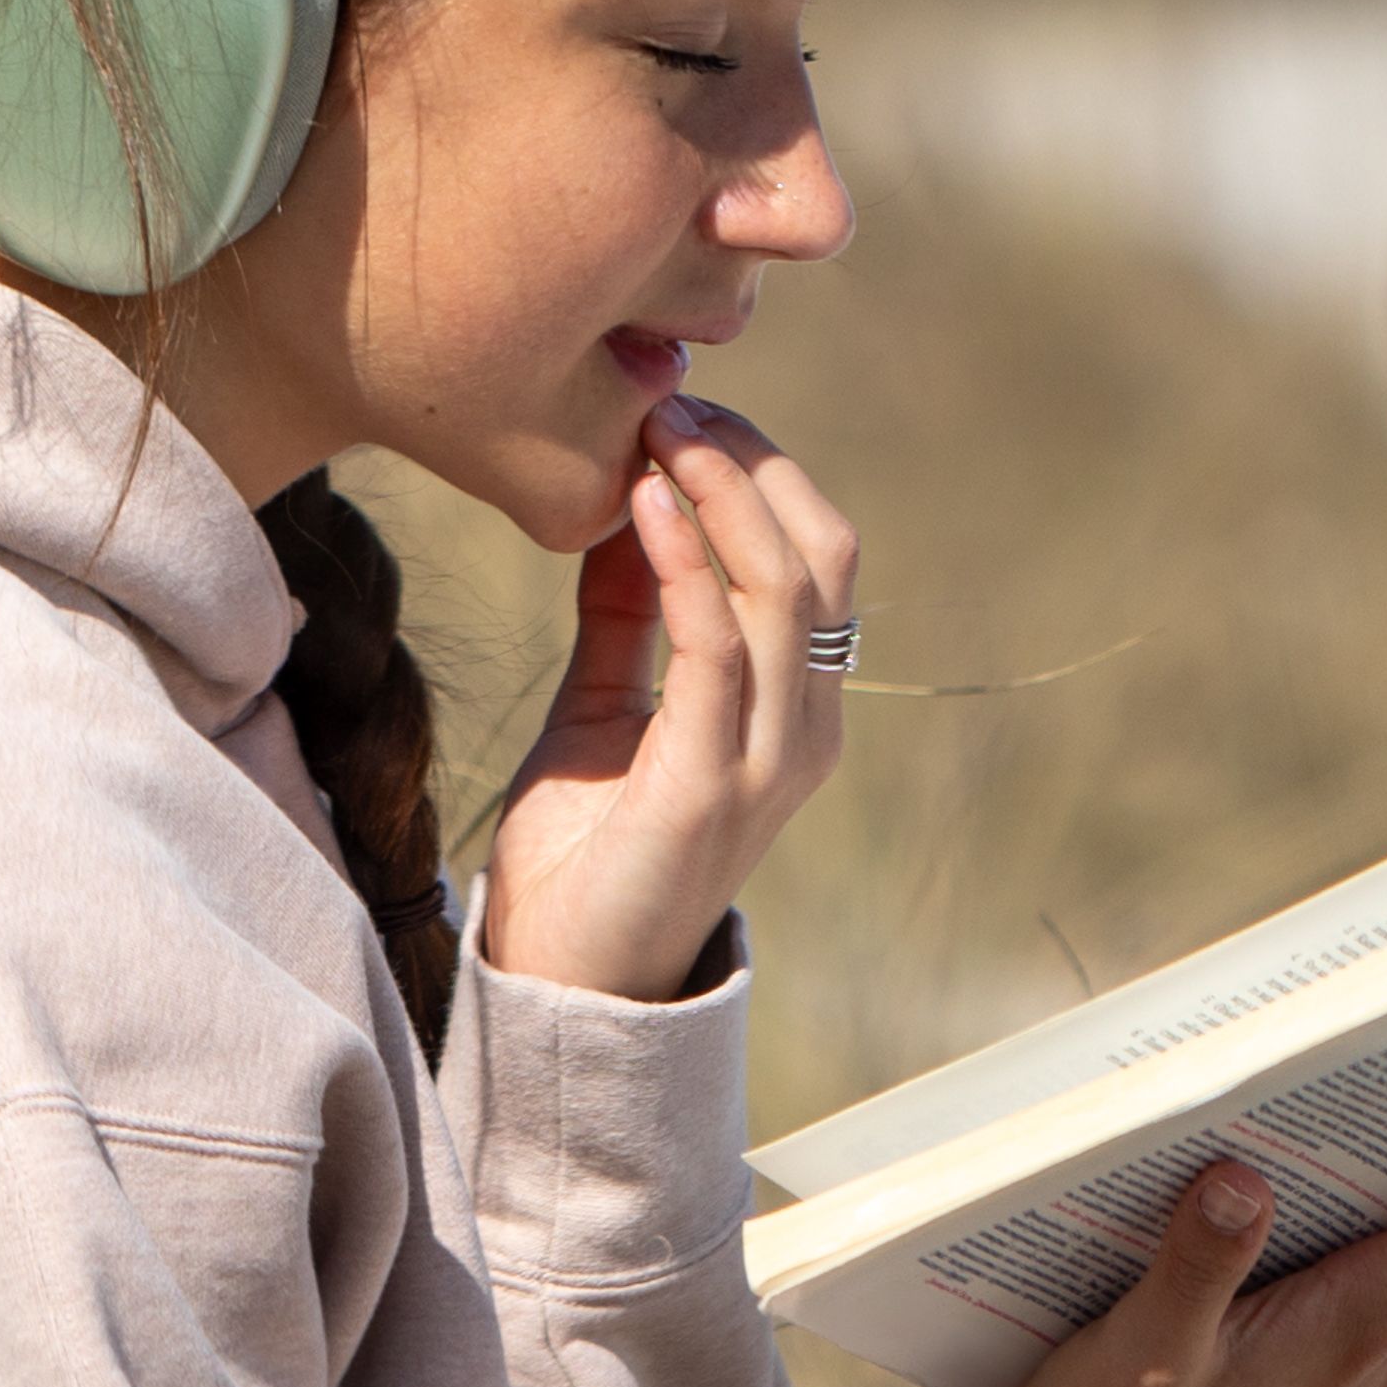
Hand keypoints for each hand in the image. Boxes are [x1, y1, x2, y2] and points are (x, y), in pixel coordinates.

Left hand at [476, 397, 857, 1002]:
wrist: (563, 985)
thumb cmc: (585, 854)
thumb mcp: (606, 709)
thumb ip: (627, 618)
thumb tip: (625, 505)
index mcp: (797, 708)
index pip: (817, 556)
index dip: (760, 471)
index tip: (682, 412)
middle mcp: (807, 729)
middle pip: (823, 555)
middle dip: (753, 464)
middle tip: (674, 401)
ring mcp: (771, 760)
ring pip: (787, 588)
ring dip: (721, 493)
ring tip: (657, 431)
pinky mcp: (714, 785)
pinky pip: (716, 646)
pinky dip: (683, 561)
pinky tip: (641, 507)